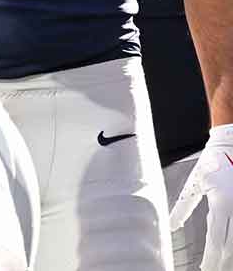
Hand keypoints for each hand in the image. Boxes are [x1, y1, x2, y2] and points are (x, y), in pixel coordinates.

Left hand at [170, 124, 232, 270]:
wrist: (232, 142)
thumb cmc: (213, 161)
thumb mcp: (194, 184)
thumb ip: (183, 207)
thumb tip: (171, 224)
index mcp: (222, 204)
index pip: (216, 239)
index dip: (211, 257)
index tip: (205, 268)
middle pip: (232, 244)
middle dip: (223, 261)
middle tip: (214, 270)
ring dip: (232, 254)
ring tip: (223, 264)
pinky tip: (232, 249)